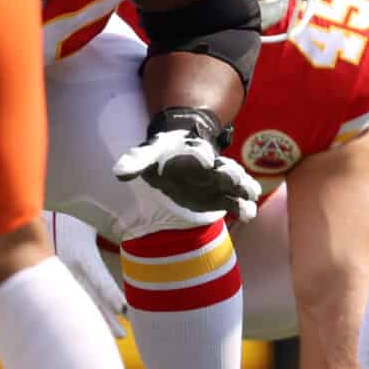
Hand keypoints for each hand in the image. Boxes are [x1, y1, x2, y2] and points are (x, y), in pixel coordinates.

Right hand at [50, 213, 126, 338]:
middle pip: (90, 299)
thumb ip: (107, 239)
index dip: (113, 297)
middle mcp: (70, 270)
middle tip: (123, 335)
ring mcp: (58, 277)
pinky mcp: (50, 280)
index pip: (100, 281)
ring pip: (78, 303)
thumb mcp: (90, 225)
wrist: (28, 217)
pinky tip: (90, 323)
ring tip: (113, 333)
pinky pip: (67, 300)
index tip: (126, 311)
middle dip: (106, 319)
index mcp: (82, 256)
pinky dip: (80, 313)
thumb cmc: (69, 217)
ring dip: (95, 319)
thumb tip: (137, 239)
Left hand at [114, 110, 261, 222]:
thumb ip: (137, 161)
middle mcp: (211, 167)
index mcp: (193, 152)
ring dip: (242, 189)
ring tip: (249, 196)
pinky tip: (248, 216)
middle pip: (224, 168)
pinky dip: (243, 207)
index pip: (199, 153)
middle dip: (229, 173)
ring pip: (236, 184)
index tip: (204, 159)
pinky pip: (236, 202)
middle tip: (232, 178)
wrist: (179, 158)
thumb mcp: (150, 154)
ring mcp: (219, 182)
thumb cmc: (164, 155)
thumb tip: (119, 172)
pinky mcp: (221, 197)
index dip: (202, 156)